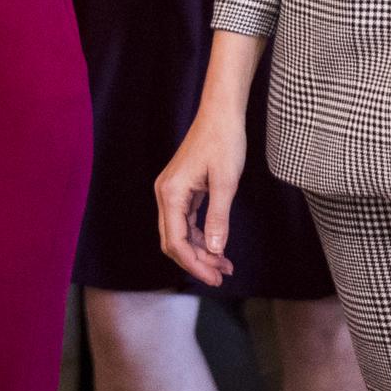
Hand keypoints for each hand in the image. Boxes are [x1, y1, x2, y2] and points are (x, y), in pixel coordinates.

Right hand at [154, 105, 244, 286]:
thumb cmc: (224, 141)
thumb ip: (219, 218)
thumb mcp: (225, 182)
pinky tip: (218, 246)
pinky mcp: (182, 189)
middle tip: (221, 275)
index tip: (215, 277)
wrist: (221, 113)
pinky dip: (201, 236)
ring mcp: (172, 191)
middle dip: (196, 261)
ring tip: (225, 265)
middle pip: (173, 241)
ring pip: (179, 233)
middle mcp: (165, 194)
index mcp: (171, 193)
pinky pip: (186, 221)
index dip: (195, 264)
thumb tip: (216, 250)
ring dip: (200, 251)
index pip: (176, 241)